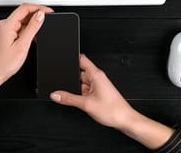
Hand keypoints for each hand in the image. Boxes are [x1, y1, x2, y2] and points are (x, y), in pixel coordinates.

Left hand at [0, 4, 52, 121]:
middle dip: (37, 15)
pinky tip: (33, 37)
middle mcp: (5, 24)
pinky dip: (28, 30)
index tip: (49, 12)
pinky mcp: (6, 34)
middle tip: (48, 21)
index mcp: (7, 24)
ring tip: (40, 32)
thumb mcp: (22, 45)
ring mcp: (5, 29)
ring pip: (22, 20)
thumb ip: (32, 28)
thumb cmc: (4, 64)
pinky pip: (20, 27)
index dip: (39, 8)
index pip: (25, 8)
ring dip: (33, 24)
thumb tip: (40, 15)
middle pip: (24, 13)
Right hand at [50, 54, 174, 149]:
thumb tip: (56, 94)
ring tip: (78, 99)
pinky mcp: (99, 93)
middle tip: (65, 87)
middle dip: (71, 79)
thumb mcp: (86, 104)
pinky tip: (82, 102)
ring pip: (81, 83)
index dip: (71, 59)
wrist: (124, 120)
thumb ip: (69, 99)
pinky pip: (85, 90)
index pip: (81, 59)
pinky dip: (81, 95)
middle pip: (79, 73)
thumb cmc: (113, 110)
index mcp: (96, 74)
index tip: (62, 62)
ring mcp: (98, 85)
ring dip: (77, 89)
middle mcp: (97, 78)